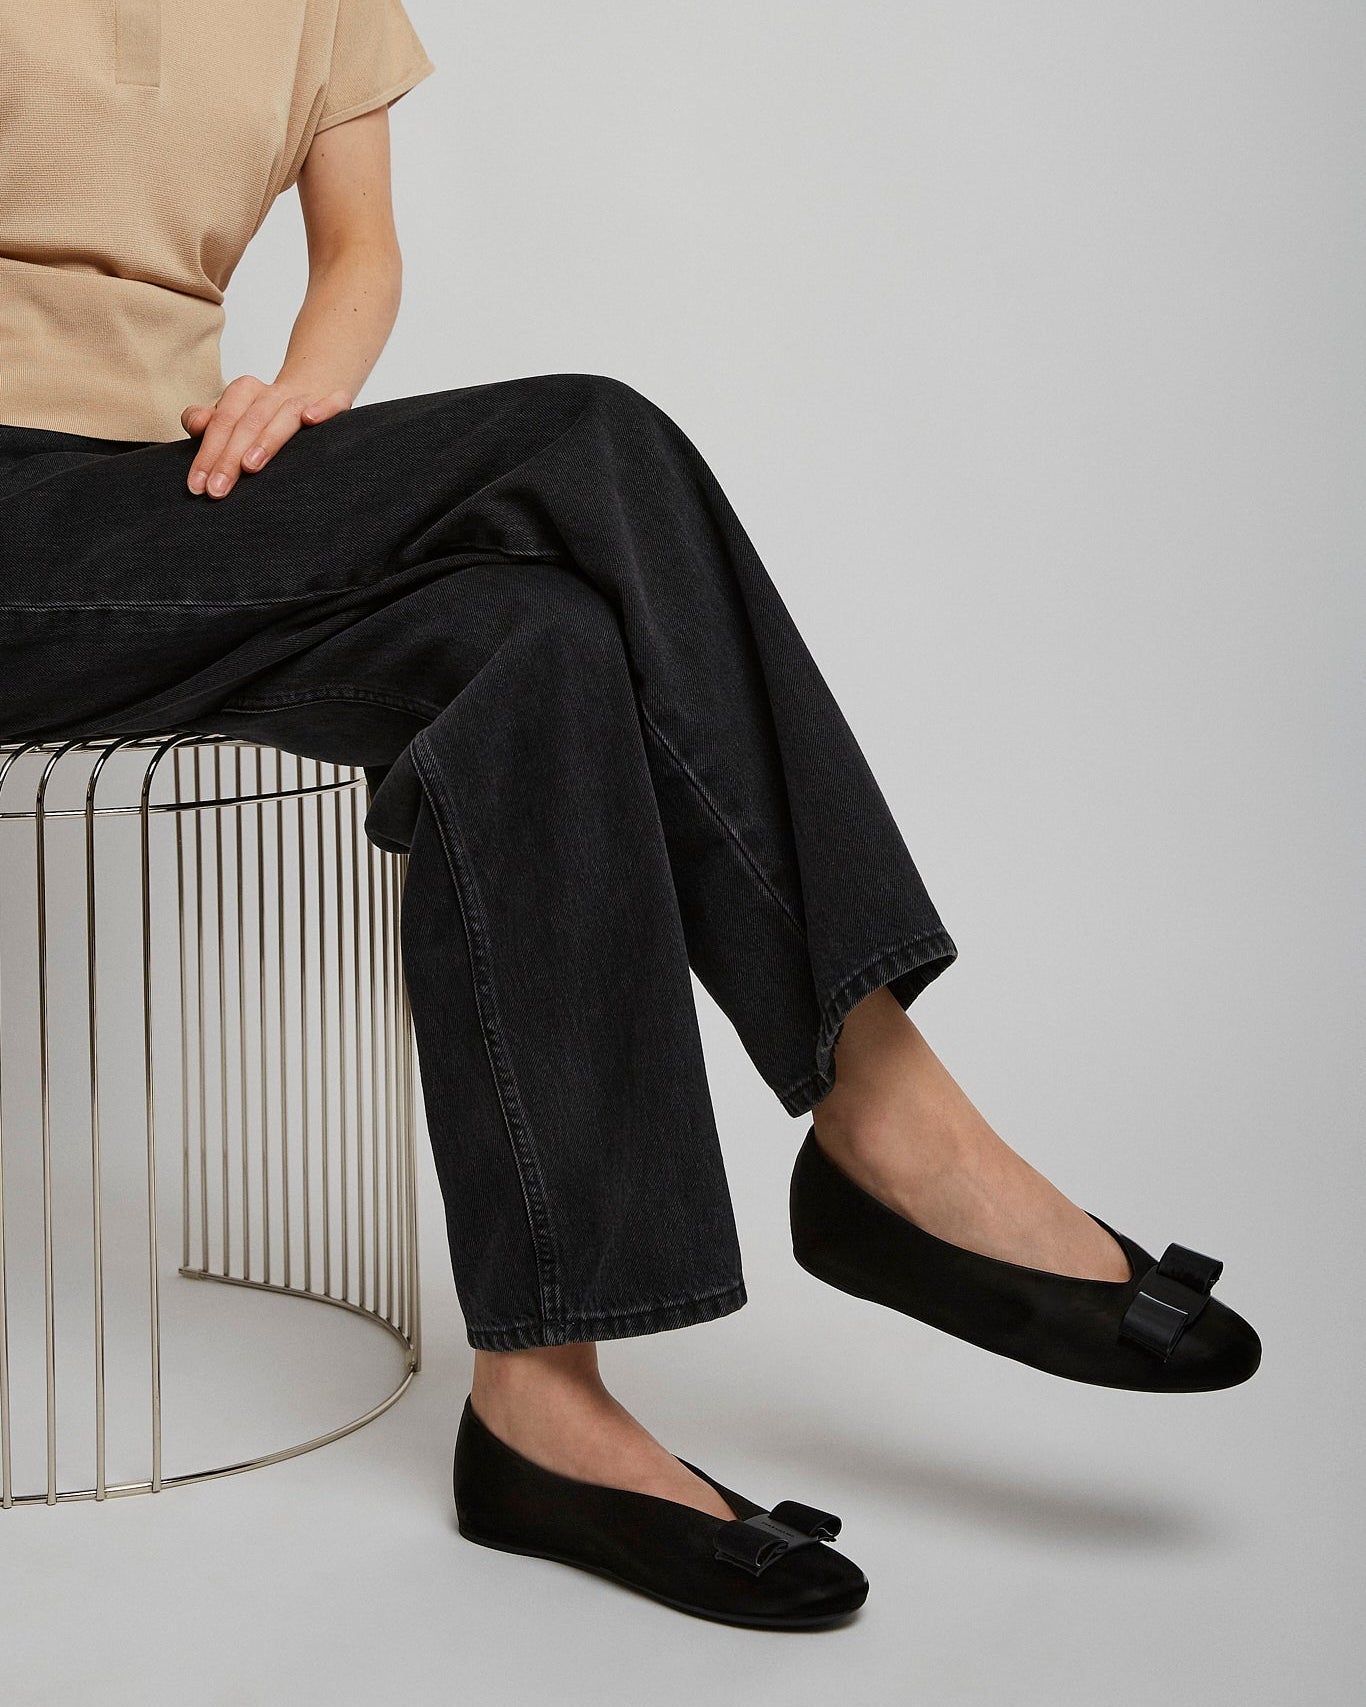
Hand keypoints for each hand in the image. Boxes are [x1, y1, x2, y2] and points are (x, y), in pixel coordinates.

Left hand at [182, 374, 353, 497]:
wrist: (313, 393)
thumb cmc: (266, 416)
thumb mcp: (233, 418)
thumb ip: (209, 422)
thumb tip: (196, 424)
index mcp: (244, 391)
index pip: (222, 421)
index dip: (207, 452)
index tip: (198, 485)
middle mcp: (272, 393)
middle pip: (248, 422)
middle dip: (230, 457)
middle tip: (217, 490)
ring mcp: (304, 397)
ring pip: (284, 416)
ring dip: (267, 439)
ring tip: (250, 467)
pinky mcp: (335, 402)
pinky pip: (332, 403)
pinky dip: (323, 408)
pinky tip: (310, 419)